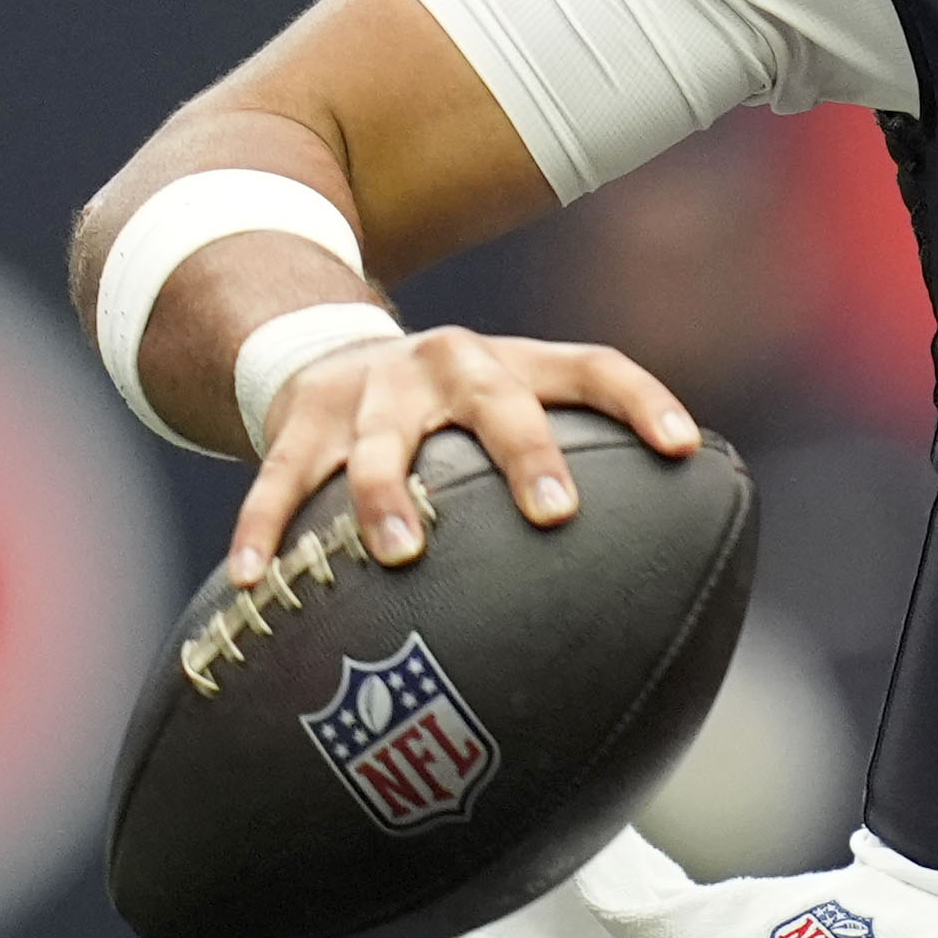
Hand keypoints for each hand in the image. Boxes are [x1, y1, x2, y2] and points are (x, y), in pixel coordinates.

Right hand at [226, 326, 698, 584]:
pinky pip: (280, 480)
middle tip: (556, 513)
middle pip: (496, 400)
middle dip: (527, 453)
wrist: (322, 352)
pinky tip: (254, 577)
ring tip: (405, 552)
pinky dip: (265, 527)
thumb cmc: (447, 418)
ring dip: (390, 496)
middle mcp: (449, 365)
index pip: (593, 366)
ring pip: (382, 445)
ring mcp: (371, 390)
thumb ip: (562, 472)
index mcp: (513, 365)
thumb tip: (657, 585)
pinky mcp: (300, 421)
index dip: (642, 400)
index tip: (683, 448)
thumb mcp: (501, 413)